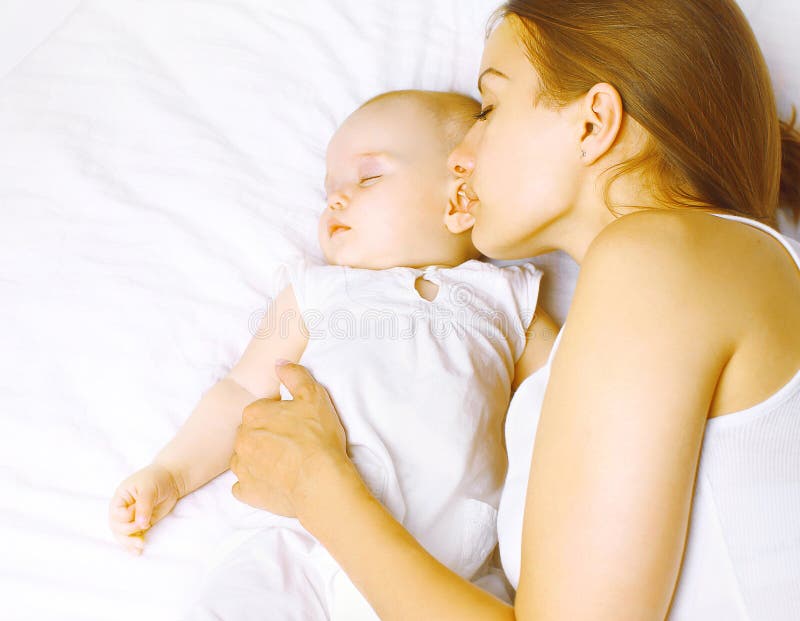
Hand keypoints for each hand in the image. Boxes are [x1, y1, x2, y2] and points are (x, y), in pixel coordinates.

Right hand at [108, 463, 180, 555]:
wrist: (171, 479)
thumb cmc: (156, 479)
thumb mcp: (148, 488)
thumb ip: (144, 505)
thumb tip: (140, 524)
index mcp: (120, 498)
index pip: (116, 514)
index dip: (126, 517)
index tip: (136, 511)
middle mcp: (122, 510)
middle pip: (117, 527)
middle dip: (128, 532)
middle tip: (142, 528)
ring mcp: (131, 518)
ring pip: (123, 535)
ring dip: (130, 542)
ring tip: (140, 547)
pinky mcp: (141, 524)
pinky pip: (134, 536)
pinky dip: (134, 544)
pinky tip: (138, 551)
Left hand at [230, 361, 350, 519]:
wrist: (321, 481)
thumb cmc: (318, 438)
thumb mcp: (314, 396)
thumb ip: (294, 375)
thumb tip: (279, 363)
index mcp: (254, 414)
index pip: (260, 411)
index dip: (278, 417)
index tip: (294, 425)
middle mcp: (242, 440)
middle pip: (250, 434)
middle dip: (266, 437)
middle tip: (292, 444)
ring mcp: (242, 468)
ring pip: (244, 459)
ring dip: (259, 460)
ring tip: (284, 464)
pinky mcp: (247, 492)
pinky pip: (244, 486)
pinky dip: (256, 484)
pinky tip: (274, 481)